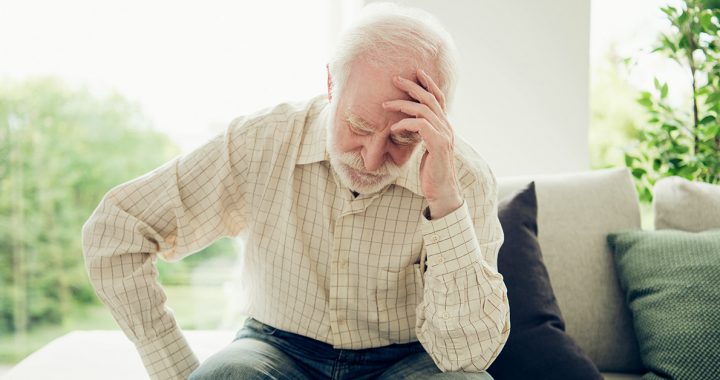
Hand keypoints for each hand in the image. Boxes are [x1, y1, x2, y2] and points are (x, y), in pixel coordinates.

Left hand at [382, 69, 461, 218]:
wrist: (442, 192)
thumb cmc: (431, 171)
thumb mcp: (426, 148)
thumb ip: (422, 134)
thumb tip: (408, 123)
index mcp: (444, 126)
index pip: (439, 98)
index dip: (429, 84)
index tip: (416, 72)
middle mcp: (447, 127)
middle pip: (431, 98)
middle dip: (412, 86)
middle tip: (395, 79)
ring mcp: (444, 135)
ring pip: (424, 109)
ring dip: (402, 104)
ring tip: (386, 104)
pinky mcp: (438, 145)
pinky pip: (420, 125)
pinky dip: (404, 123)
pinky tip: (393, 128)